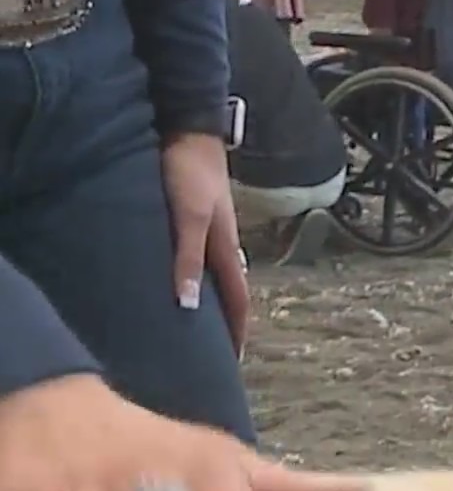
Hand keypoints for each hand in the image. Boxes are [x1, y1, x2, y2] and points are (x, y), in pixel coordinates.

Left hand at [160, 133, 248, 355]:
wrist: (187, 127)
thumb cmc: (189, 172)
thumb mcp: (189, 217)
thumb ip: (188, 258)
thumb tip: (191, 305)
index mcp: (226, 246)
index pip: (239, 300)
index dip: (239, 330)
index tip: (233, 364)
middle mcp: (220, 242)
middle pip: (228, 289)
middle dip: (225, 320)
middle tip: (212, 352)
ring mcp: (207, 228)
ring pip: (211, 273)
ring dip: (207, 298)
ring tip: (191, 322)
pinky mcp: (190, 215)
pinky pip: (194, 256)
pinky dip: (191, 275)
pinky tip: (175, 277)